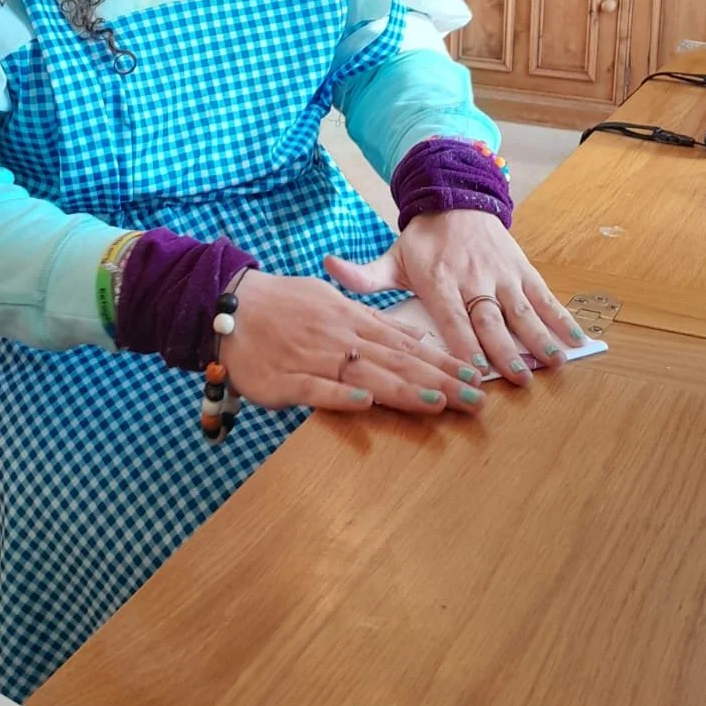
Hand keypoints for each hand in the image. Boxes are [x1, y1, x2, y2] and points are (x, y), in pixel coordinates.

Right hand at [224, 270, 484, 416]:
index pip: (406, 345)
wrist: (229, 304)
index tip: (474, 377)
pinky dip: (340, 394)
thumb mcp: (333, 302)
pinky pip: (315, 388)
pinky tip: (365, 404)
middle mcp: (339, 338)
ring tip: (439, 402)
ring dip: (403, 390)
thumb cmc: (283, 304)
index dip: (442, 363)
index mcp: (352, 320)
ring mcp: (313, 358)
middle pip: (396, 363)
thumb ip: (373, 322)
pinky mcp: (284, 379)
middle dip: (438, 382)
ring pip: (365, 375)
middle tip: (475, 400)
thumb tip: (415, 340)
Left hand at [324, 211, 584, 387]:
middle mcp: (472, 278)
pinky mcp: (521, 267)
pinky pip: (543, 294)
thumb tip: (327, 266)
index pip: (451, 318)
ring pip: (520, 308)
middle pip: (489, 320)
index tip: (471, 373)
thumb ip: (363, 274)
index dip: (462, 346)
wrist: (457, 195)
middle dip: (504, 350)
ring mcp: (500, 273)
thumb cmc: (423, 240)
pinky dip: (561, 316)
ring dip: (538, 336)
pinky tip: (576, 339)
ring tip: (553, 363)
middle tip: (518, 379)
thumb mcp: (392, 257)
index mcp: (438, 280)